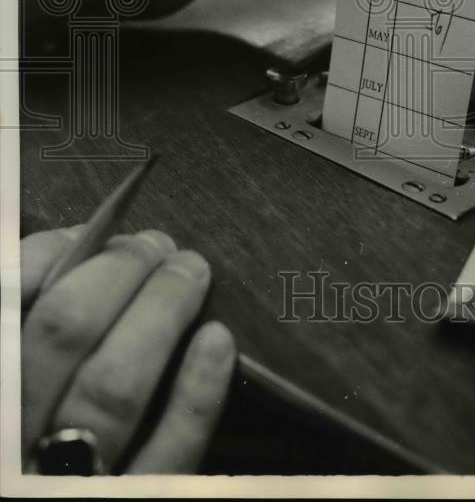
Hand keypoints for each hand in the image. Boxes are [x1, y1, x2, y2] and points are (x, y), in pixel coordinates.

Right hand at [21, 226, 234, 473]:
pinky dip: (196, 394)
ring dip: (162, 311)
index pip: (10, 302)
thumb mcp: (22, 373)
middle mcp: (14, 437)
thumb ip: (27, 326)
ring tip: (192, 271)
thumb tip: (69, 254)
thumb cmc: (39, 434)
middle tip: (159, 244)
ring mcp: (68, 481)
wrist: (56, 498)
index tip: (97, 234)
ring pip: (114, 386)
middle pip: (64, 331)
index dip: (55, 255)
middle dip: (119, 270)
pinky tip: (219, 342)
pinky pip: (168, 457)